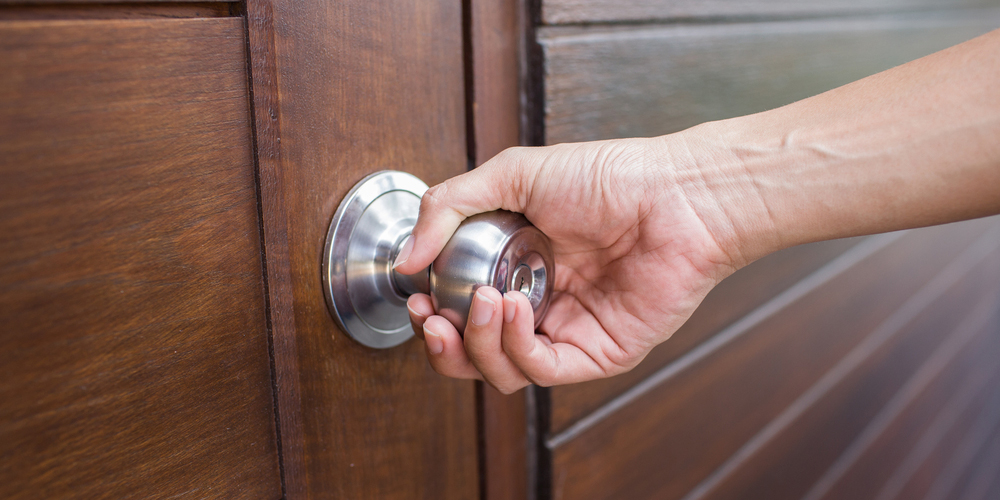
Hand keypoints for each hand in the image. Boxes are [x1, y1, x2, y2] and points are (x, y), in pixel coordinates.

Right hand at [392, 137, 739, 392]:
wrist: (675, 194)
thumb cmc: (609, 178)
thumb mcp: (513, 175)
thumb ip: (450, 207)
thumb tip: (405, 259)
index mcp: (515, 270)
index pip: (461, 313)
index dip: (432, 316)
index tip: (416, 298)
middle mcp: (538, 306)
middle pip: (473, 354)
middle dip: (443, 345)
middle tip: (432, 318)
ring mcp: (567, 333)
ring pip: (501, 371)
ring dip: (478, 343)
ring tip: (483, 300)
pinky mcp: (597, 354)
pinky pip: (543, 372)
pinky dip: (516, 347)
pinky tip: (512, 307)